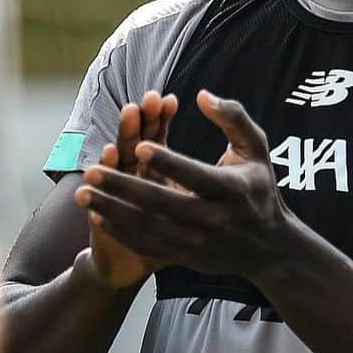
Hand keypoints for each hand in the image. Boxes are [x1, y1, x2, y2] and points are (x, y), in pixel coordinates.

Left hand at [77, 91, 289, 281]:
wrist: (269, 247)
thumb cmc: (259, 188)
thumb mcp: (256, 148)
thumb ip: (233, 117)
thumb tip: (201, 95)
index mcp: (230, 190)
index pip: (194, 174)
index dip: (167, 161)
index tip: (138, 145)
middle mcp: (213, 219)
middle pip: (161, 203)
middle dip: (123, 187)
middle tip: (92, 170)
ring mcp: (197, 242)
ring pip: (147, 227)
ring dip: (111, 210)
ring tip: (82, 193)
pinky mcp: (185, 257)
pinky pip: (147, 246)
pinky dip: (121, 232)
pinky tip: (98, 215)